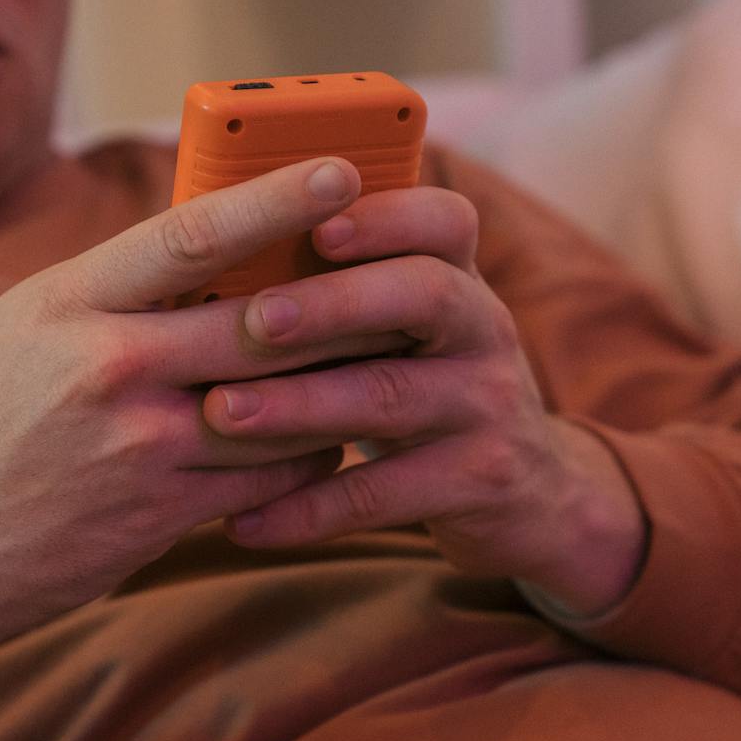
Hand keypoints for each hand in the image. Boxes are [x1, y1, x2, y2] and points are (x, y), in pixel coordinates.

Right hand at [0, 158, 413, 693]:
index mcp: (68, 303)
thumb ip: (114, 292)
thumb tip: (215, 247)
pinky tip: (322, 443)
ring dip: (337, 388)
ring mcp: (137, 444)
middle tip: (404, 282)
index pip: (189, 235)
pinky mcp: (161, 513)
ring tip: (374, 364)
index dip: (274, 200)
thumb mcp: (24, 329)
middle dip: (344, 303)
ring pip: (284, 406)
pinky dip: (308, 458)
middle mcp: (105, 365)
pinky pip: (271, 478)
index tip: (341, 173)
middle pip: (260, 323)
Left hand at [201, 186, 647, 617]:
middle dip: (332, 304)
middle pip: (422, 294)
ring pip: (392, 396)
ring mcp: (487, 405)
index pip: (443, 221)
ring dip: (301, 405)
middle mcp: (484, 327)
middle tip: (254, 320)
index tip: (315, 228)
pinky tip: (246, 522)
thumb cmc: (420, 379)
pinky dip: (312, 508)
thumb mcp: (404, 322)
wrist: (529, 489)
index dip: (384, 218)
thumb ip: (341, 282)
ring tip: (222, 413)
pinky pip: (387, 493)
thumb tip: (210, 244)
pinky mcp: (480, 482)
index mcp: (458, 273)